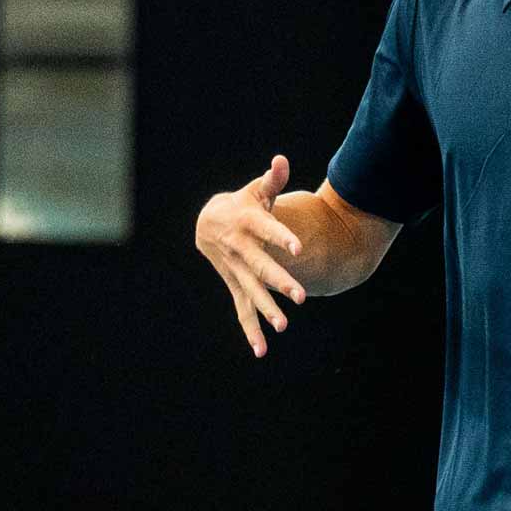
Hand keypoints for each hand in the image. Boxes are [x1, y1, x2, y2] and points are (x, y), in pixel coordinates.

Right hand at [195, 155, 306, 357]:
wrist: (209, 222)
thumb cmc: (243, 203)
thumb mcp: (256, 190)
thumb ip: (272, 179)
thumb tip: (281, 160)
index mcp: (248, 223)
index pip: (268, 230)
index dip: (282, 238)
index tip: (299, 248)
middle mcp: (241, 250)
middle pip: (262, 267)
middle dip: (280, 282)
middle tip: (301, 296)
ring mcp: (237, 270)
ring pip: (253, 292)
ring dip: (267, 310)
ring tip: (284, 326)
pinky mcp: (236, 285)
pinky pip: (243, 310)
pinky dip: (251, 330)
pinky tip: (263, 351)